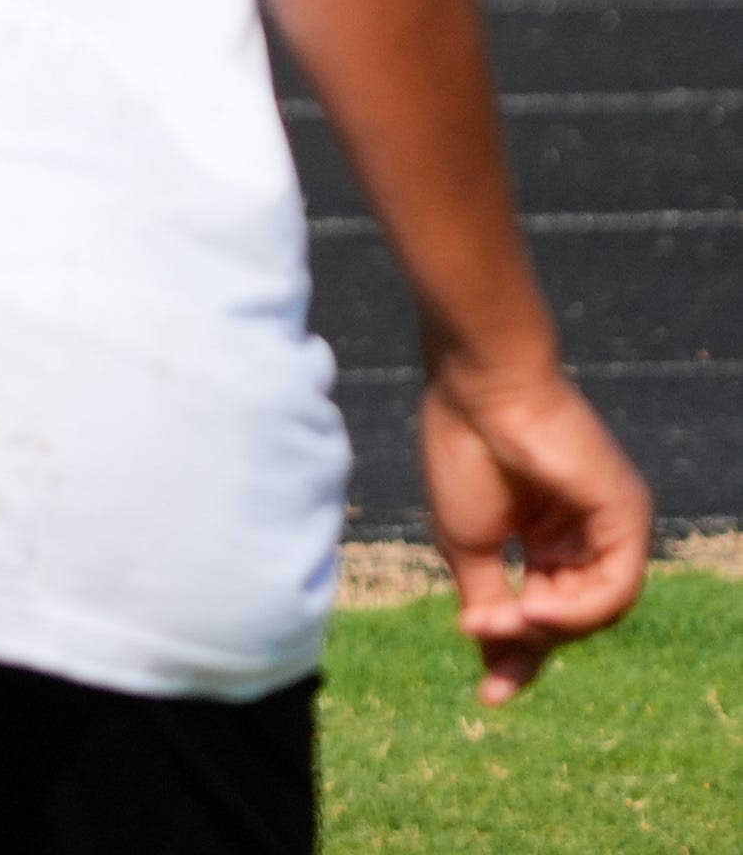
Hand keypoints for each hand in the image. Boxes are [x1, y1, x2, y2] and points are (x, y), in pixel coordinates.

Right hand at [419, 351, 649, 701]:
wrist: (476, 389)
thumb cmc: (463, 453)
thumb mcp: (468, 544)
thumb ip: (490, 601)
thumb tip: (494, 659)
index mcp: (540, 533)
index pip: (541, 609)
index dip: (515, 655)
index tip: (488, 700)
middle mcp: (579, 534)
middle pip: (568, 616)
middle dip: (528, 641)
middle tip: (483, 642)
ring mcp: (606, 525)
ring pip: (595, 610)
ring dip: (549, 627)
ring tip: (505, 617)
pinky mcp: (627, 517)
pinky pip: (615, 588)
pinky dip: (577, 610)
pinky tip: (536, 606)